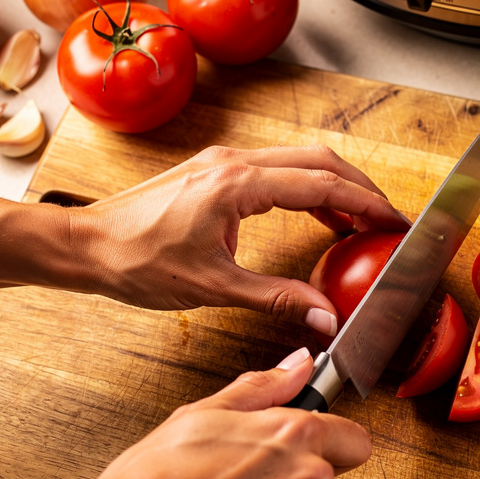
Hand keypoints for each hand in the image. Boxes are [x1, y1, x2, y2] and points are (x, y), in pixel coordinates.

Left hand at [69, 144, 409, 329]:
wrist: (85, 246)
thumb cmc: (135, 260)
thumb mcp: (212, 286)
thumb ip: (277, 298)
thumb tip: (325, 316)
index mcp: (236, 183)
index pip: (321, 185)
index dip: (365, 203)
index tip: (394, 221)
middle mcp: (233, 162)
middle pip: (319, 162)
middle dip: (360, 189)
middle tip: (388, 220)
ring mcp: (224, 163)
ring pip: (300, 162)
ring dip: (336, 187)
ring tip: (362, 221)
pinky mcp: (216, 172)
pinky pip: (277, 172)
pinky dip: (308, 191)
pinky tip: (319, 218)